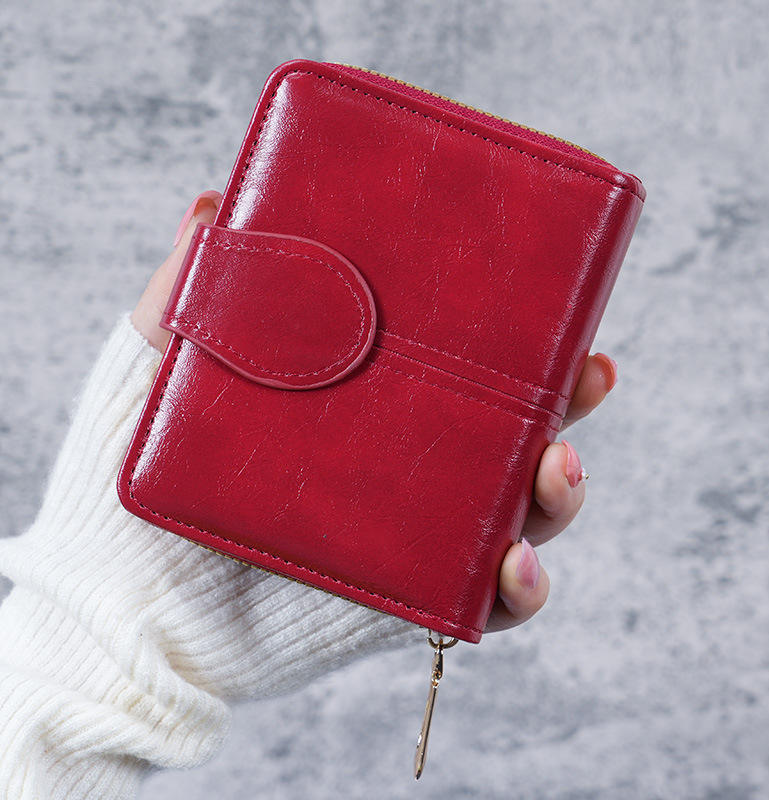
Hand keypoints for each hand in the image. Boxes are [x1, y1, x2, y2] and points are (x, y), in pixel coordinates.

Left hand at [132, 191, 618, 635]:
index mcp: (367, 398)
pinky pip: (487, 602)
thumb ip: (183, 289)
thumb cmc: (130, 482)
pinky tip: (515, 560)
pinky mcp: (408, 600)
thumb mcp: (154, 368)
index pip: (459, 359)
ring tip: (558, 460)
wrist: (121, 603)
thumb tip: (217, 204)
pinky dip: (521, 587)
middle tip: (589, 370)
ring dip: (562, 487)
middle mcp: (404, 460)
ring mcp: (414, 530)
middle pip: (512, 427)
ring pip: (521, 508)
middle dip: (568, 398)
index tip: (548, 293)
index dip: (515, 330)